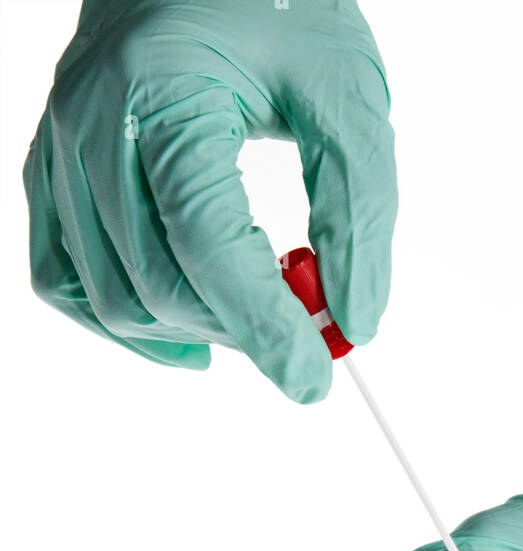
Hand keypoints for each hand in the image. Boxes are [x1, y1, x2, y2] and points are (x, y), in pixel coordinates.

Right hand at [23, 0, 396, 401]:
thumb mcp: (344, 89)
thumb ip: (359, 208)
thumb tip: (355, 320)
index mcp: (161, 86)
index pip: (208, 244)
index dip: (266, 328)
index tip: (317, 379)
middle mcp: (91, 120)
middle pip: (158, 285)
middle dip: (240, 330)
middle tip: (307, 328)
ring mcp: (59, 148)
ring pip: (113, 301)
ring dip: (193, 333)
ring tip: (256, 313)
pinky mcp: (51, 172)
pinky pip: (65, 282)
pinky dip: (124, 323)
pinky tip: (185, 331)